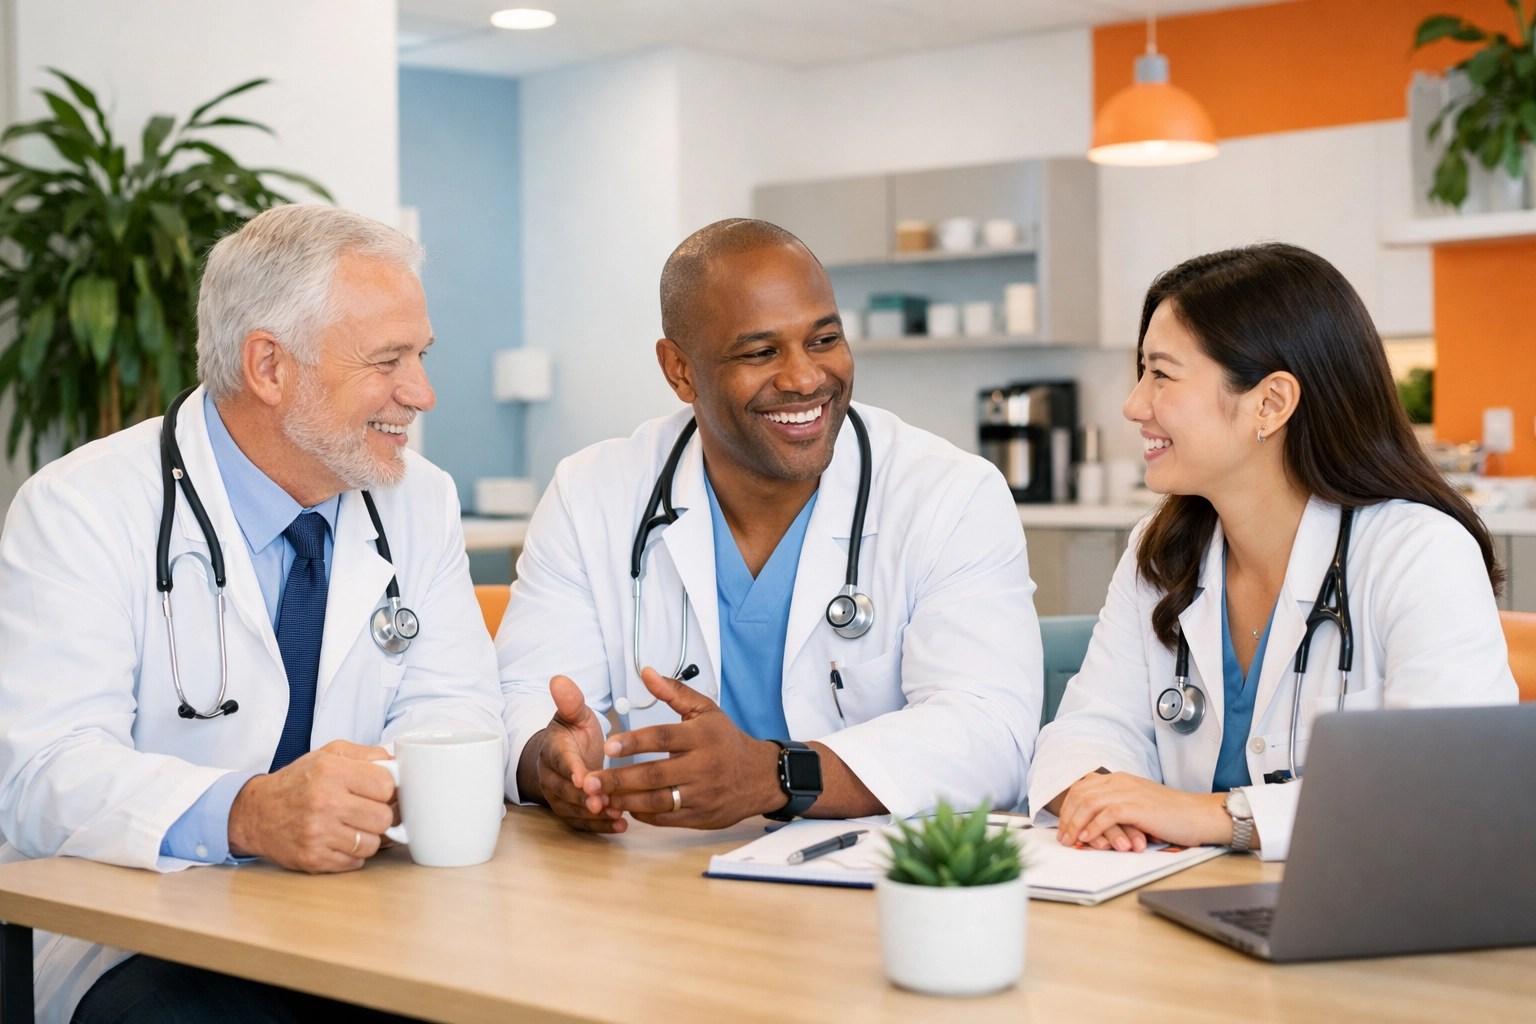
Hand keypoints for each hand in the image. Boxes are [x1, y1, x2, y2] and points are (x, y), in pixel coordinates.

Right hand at [227, 740, 394, 872]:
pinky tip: (339, 840)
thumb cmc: (298, 781)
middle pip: (384, 818)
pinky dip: (352, 854)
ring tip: (352, 826)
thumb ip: (367, 755)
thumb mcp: (329, 754)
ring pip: (373, 843)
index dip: (387, 789)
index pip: (386, 785)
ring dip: (367, 836)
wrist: (257, 813)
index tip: (377, 791)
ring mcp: (318, 833)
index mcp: (331, 771)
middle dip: (380, 815)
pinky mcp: (313, 858)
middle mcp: (324, 802)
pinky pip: (355, 862)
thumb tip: (397, 765)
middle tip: (367, 811)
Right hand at [517, 675, 621, 832]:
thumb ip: (571, 701)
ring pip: (573, 809)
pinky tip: (619, 825)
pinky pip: (581, 822)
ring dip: (594, 814)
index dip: (572, 770)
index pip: (560, 760)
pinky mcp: (569, 811)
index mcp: (553, 749)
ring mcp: (559, 796)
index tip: (585, 778)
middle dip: (584, 798)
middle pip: (566, 790)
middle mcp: (552, 776)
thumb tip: (559, 680)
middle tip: (604, 802)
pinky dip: (599, 826)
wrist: (566, 754)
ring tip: (617, 814)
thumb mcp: (575, 714)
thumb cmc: (573, 734)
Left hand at [581, 667, 783, 828]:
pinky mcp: (701, 816)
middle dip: (619, 779)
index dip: (633, 742)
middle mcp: (702, 766)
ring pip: (658, 801)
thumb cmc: (727, 740)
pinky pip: (666, 818)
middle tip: (589, 780)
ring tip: (600, 797)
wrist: (760, 776)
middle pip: (654, 775)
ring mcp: (702, 794)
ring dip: (626, 800)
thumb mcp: (706, 710)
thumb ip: (673, 692)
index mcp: (702, 736)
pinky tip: (625, 806)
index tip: (607, 746)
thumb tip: (646, 672)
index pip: (662, 738)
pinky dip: (643, 814)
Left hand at [1055, 771, 1234, 850]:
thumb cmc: (1171, 815)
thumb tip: (1091, 826)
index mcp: (1120, 779)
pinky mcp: (1137, 806)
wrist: (1199, 815)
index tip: (1063, 826)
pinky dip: (1093, 827)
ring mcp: (1129, 792)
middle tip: (1062, 837)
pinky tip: (1088, 838)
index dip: (1068, 807)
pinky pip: (1106, 815)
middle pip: (1080, 794)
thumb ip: (1116, 809)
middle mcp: (1121, 781)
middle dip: (1067, 816)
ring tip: (1071, 840)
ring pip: (1089, 803)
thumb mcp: (1138, 805)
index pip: (1082, 787)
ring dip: (1075, 823)